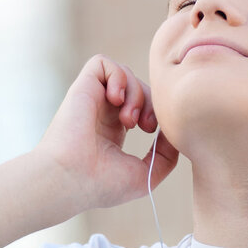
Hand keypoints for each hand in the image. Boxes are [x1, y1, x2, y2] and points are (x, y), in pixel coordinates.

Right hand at [36, 55, 178, 216]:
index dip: (155, 112)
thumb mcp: (146, 175)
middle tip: (146, 126)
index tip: (153, 132)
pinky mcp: (82, 88)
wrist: (72, 180)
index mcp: (112, 130)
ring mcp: (91, 99)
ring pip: (124, 73)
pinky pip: (102, 63)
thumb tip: (175, 133)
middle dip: (150, 102)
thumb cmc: (103, 184)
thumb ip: (166, 156)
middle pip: (137, 87)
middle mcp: (100, 111)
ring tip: (129, 120)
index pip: (140, 105)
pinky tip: (116, 99)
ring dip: (137, 92)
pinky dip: (117, 75)